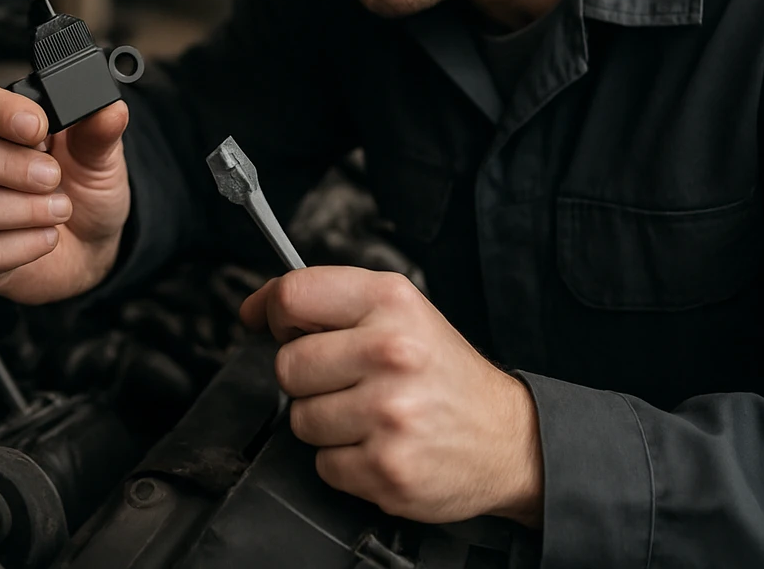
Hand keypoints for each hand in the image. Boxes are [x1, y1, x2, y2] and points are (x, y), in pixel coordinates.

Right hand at [0, 84, 129, 304]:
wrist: (92, 247)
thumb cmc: (84, 192)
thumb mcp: (100, 159)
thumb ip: (100, 133)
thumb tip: (111, 109)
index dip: (2, 112)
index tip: (40, 127)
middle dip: (9, 164)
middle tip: (52, 176)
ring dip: (27, 209)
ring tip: (61, 209)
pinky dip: (27, 245)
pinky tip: (49, 237)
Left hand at [241, 267, 542, 526]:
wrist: (508, 439)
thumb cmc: (444, 373)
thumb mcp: (400, 312)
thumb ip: (331, 302)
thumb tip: (255, 309)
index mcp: (391, 303)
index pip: (293, 295)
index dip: (273, 312)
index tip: (274, 324)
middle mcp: (391, 352)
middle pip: (287, 365)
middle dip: (306, 378)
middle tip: (345, 380)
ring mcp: (389, 413)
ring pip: (300, 418)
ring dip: (325, 423)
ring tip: (368, 415)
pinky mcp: (386, 468)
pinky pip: (323, 464)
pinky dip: (344, 461)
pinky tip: (378, 445)